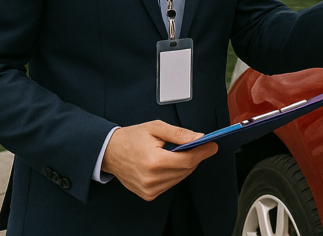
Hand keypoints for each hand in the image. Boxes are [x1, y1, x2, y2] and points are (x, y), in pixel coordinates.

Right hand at [101, 121, 217, 200]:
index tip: (212, 146)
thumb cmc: (131, 138)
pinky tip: (168, 163)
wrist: (109, 152)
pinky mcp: (148, 194)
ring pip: (180, 177)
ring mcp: (149, 189)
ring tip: (178, 152)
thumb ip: (180, 133)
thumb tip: (199, 138)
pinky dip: (174, 173)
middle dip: (195, 156)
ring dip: (184, 165)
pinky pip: (170, 184)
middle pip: (186, 170)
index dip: (203, 152)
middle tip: (199, 145)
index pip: (188, 160)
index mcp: (154, 161)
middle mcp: (151, 178)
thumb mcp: (156, 128)